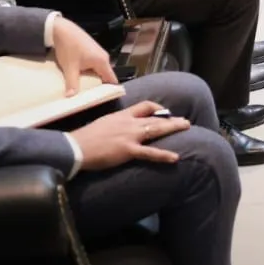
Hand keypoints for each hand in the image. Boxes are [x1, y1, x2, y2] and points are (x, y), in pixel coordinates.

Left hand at [50, 16, 116, 96]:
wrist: (62, 29)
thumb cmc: (68, 48)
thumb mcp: (70, 67)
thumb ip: (72, 83)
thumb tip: (70, 97)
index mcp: (102, 61)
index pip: (112, 79)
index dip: (110, 89)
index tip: (105, 99)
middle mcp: (103, 57)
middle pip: (105, 75)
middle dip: (99, 85)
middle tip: (91, 96)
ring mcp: (98, 52)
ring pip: (99, 69)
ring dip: (93, 77)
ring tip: (85, 87)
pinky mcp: (92, 50)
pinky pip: (95, 64)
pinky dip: (90, 71)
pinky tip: (81, 75)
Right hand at [70, 101, 190, 171]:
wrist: (76, 147)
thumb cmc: (85, 138)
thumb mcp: (103, 123)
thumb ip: (116, 123)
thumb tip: (121, 127)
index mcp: (122, 115)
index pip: (145, 106)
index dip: (157, 108)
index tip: (164, 113)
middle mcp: (129, 123)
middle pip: (155, 117)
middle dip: (172, 119)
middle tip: (185, 121)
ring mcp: (130, 136)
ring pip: (156, 130)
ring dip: (173, 128)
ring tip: (187, 128)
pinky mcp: (128, 150)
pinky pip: (150, 152)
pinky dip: (163, 155)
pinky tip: (175, 158)